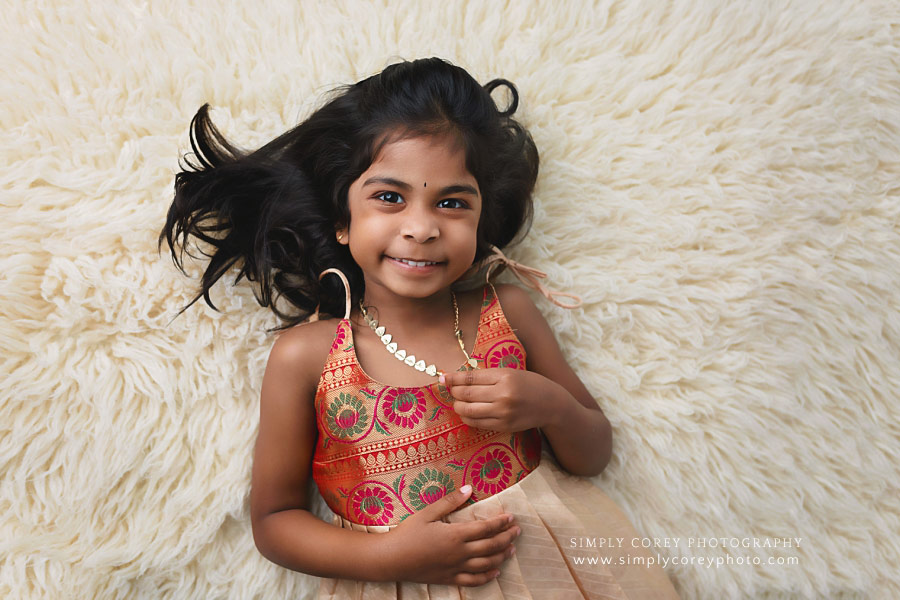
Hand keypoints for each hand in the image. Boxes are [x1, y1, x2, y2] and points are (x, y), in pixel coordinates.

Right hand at [384, 485, 520, 585]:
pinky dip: (487, 577)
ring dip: (501, 556)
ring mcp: (455, 568)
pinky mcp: (449, 578)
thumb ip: (449, 501)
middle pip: (490, 546)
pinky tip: (495, 572)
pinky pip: (473, 581)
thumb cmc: (407, 533)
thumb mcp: (427, 513)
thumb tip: (469, 489)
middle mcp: (459, 553)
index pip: (486, 528)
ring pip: (486, 564)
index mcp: (455, 535)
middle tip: (517, 531)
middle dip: (506, 538)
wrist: (391, 559)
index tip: (511, 517)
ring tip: (511, 549)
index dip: (501, 523)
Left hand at [441, 368, 563, 431]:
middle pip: (466, 394)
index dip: (453, 378)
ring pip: (468, 410)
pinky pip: (477, 423)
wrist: (551, 404)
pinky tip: (466, 412)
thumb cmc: (529, 384)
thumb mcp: (510, 373)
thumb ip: (487, 375)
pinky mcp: (504, 426)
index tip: (443, 378)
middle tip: (451, 390)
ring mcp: (503, 412)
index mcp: (505, 376)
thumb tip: (458, 378)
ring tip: (458, 402)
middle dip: (454, 393)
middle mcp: (503, 394)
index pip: (471, 378)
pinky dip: (467, 418)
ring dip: (458, 406)